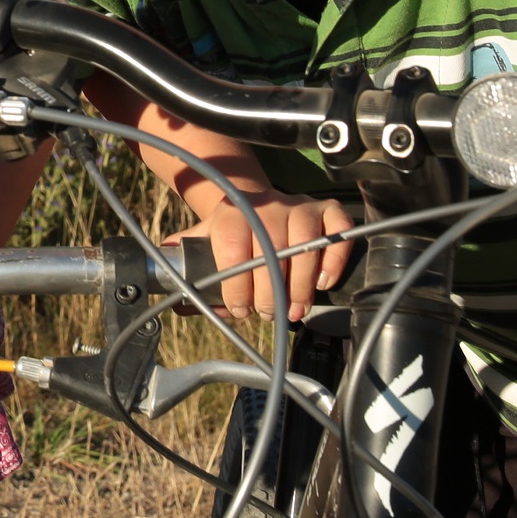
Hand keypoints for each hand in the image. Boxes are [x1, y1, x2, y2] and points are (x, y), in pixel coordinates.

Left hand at [182, 186, 354, 320]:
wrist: (258, 205)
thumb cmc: (232, 234)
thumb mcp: (206, 242)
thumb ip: (189, 269)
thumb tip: (178, 302)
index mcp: (233, 211)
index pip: (233, 248)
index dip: (236, 285)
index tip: (239, 309)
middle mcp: (268, 203)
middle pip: (271, 251)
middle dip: (269, 292)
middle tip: (268, 314)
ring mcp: (300, 205)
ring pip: (305, 246)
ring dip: (301, 287)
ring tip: (294, 311)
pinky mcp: (328, 210)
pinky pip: (338, 232)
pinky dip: (334, 261)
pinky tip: (323, 283)